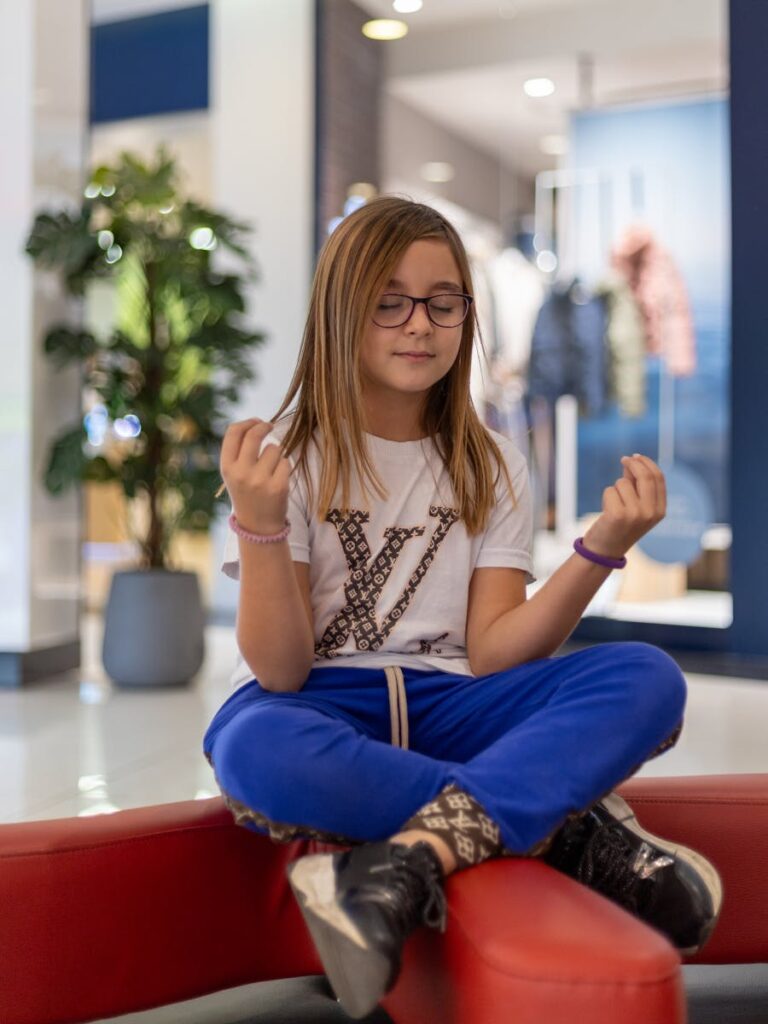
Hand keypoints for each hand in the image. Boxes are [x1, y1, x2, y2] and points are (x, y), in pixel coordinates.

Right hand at [219, 418, 291, 533]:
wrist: (258, 526)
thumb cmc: (247, 493)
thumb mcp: (234, 473)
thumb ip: (239, 450)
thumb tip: (256, 423)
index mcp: (227, 467)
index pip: (233, 432)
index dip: (247, 422)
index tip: (257, 422)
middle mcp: (241, 473)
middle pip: (254, 435)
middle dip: (264, 426)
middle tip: (270, 426)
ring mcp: (260, 480)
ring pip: (274, 448)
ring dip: (276, 454)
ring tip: (270, 471)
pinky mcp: (278, 487)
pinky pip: (286, 462)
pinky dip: (284, 467)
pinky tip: (278, 480)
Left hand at [582, 454, 666, 558]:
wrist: (605, 550)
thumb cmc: (620, 525)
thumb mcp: (635, 506)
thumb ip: (636, 485)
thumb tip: (632, 461)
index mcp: (660, 511)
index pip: (659, 478)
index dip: (647, 463)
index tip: (635, 456)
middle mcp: (651, 513)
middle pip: (645, 476)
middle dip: (633, 463)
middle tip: (623, 459)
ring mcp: (635, 514)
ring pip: (623, 483)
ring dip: (615, 489)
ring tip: (613, 506)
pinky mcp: (618, 515)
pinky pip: (610, 490)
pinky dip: (606, 496)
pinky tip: (606, 512)